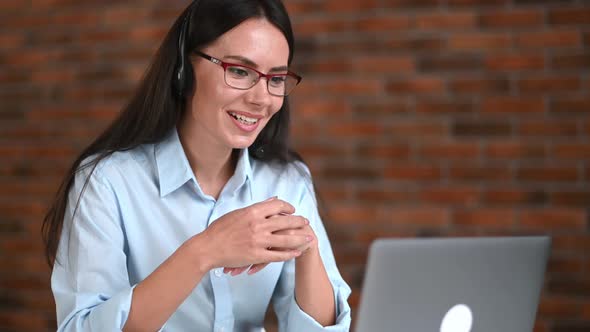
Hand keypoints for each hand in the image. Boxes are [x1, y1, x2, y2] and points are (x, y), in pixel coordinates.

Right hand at [196, 197, 310, 270]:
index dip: (288, 207)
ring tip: (309, 237)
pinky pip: (278, 255)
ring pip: (286, 239)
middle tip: (306, 222)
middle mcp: (257, 225)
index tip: (292, 210)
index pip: (277, 205)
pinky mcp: (256, 255)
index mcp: (252, 212)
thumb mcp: (237, 213)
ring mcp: (258, 241)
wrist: (207, 248)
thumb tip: (274, 200)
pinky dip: (290, 254)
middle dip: (299, 221)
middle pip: (285, 221)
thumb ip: (257, 207)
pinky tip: (297, 253)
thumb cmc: (219, 229)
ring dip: (300, 238)